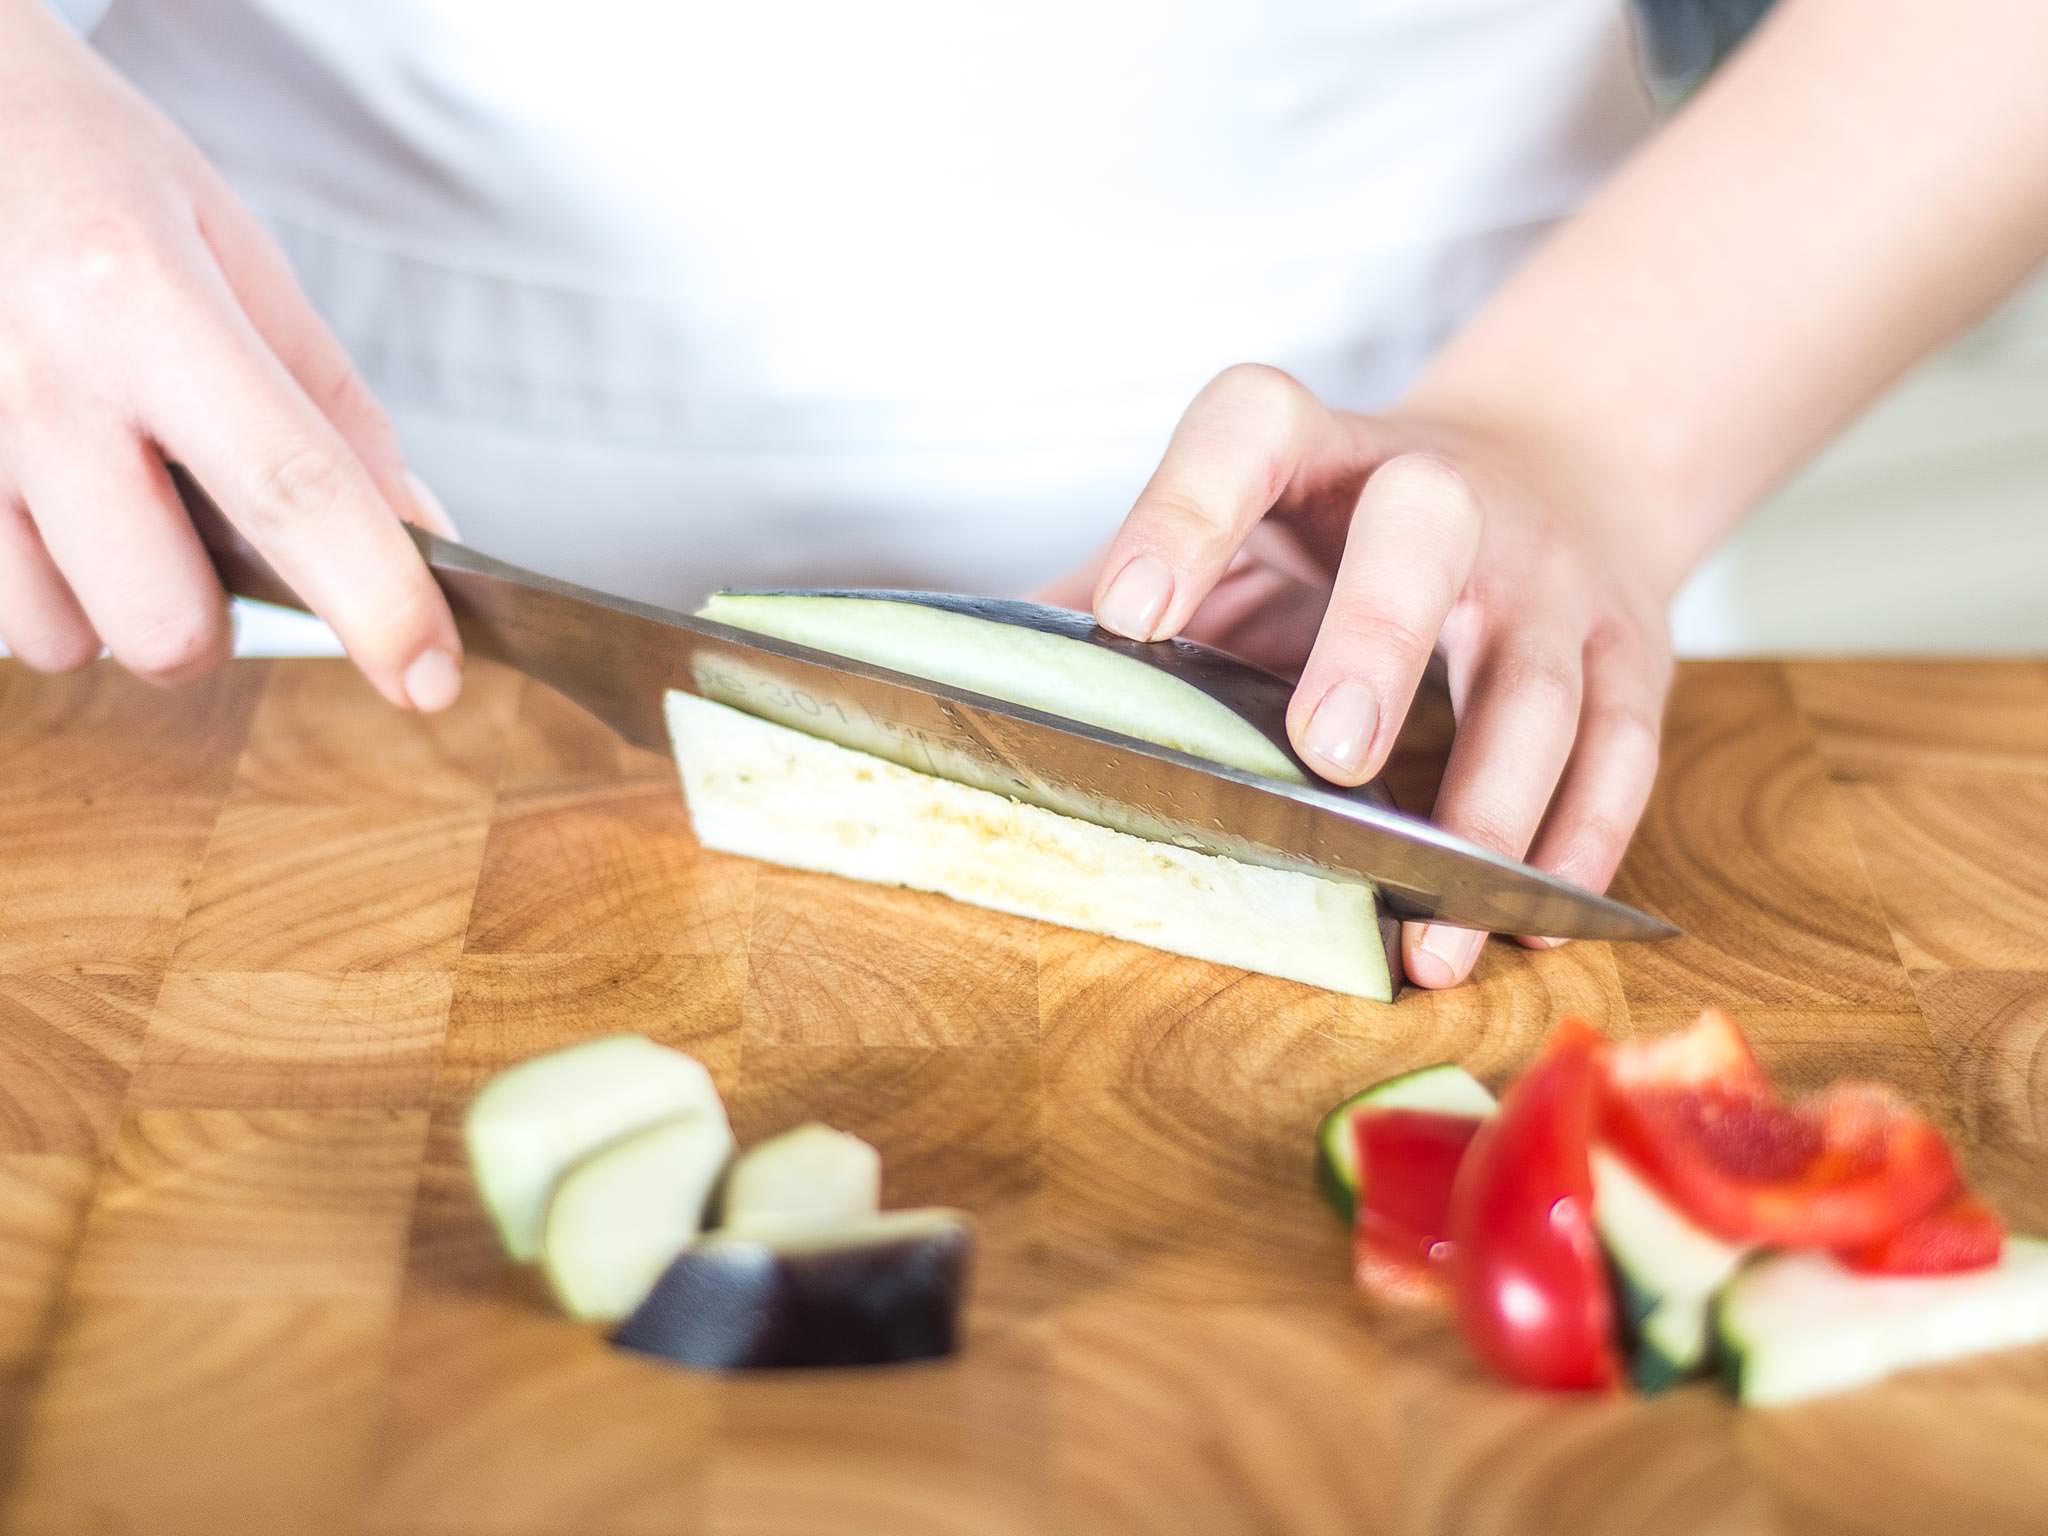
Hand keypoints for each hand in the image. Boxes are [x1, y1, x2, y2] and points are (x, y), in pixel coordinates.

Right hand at [0, 1, 460, 705]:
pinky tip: (51, 495)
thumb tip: (423, 540)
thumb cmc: (90, 174)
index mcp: (140, 299)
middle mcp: (34, 379)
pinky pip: (5, 616)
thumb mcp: (236, 252)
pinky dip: (48, 585)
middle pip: (167, 623)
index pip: (290, 487)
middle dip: (221, 621)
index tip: (431, 677)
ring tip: (115, 492)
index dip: (376, 602)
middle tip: (217, 536)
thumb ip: (334, 409)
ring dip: (121, 603)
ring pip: (74, 640)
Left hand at [1046, 364, 1677, 988]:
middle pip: (1425, 525)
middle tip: (1329, 757)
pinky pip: (1624, 746)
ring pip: (1541, 674)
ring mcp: (1550, 569)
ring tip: (1431, 931)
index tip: (1129, 618)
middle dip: (1377, 636)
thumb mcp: (1238, 536)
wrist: (1552, 472)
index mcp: (1313, 451)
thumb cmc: (1340, 538)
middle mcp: (1442, 487)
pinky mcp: (1633, 644)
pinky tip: (1530, 923)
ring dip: (1493, 808)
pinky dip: (1581, 841)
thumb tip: (976, 688)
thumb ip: (1132, 596)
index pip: (1246, 429)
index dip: (1182, 509)